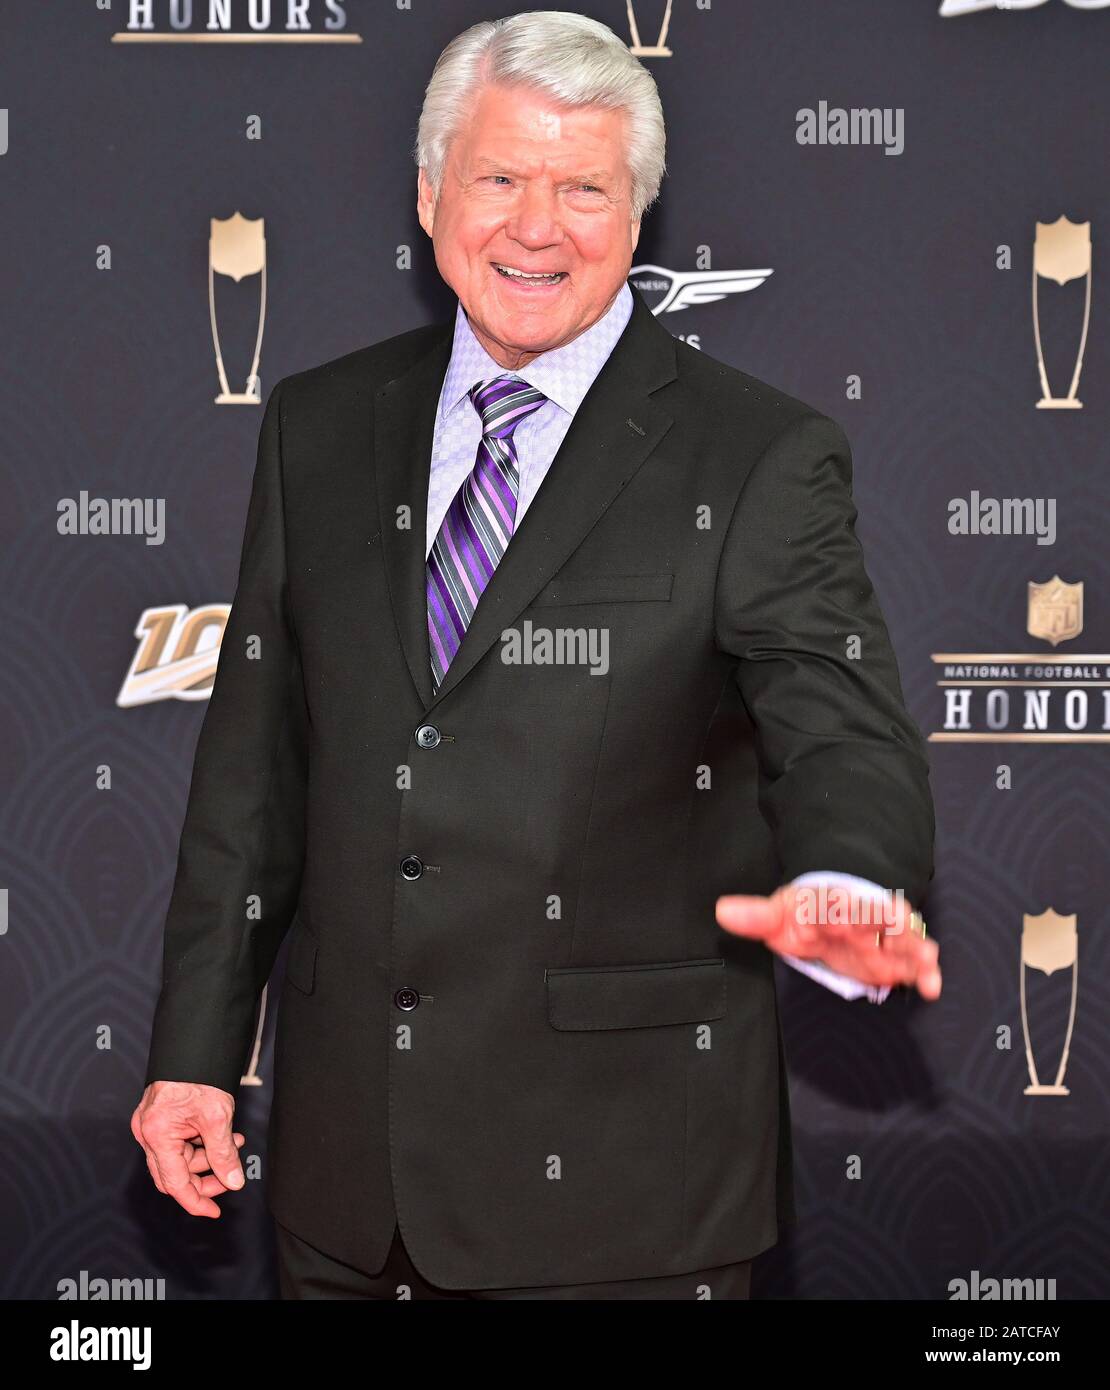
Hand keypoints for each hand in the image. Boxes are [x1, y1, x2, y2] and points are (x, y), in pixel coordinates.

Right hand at [131, 1080, 245, 1217]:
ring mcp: (150, 1126)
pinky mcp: (157, 1119)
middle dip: (204, 1179)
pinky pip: (177, 1143)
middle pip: (174, 1174)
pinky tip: (223, 1135)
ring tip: (235, 1143)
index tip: (213, 1211)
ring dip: (207, 1158)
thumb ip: (224, 1153)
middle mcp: (147, 1133)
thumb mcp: (218, 1117)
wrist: (192, 1044)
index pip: (175, 1183)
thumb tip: (233, 1180)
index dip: (196, 1201)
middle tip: (230, 1176)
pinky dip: (200, 1144)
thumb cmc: (199, 1073)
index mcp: (157, 1134)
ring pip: (178, 1158)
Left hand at [715, 883, 941, 1000]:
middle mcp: (865, 921)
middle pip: (887, 925)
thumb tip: (722, 910)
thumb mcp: (780, 912)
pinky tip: (931, 988)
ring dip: (918, 954)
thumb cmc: (808, 911)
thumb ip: (755, 915)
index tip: (883, 915)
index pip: (853, 907)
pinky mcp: (892, 960)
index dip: (867, 912)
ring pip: (906, 944)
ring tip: (929, 969)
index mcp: (839, 907)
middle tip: (918, 948)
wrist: (831, 909)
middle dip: (902, 935)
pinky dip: (925, 975)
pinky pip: (913, 967)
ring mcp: (882, 940)